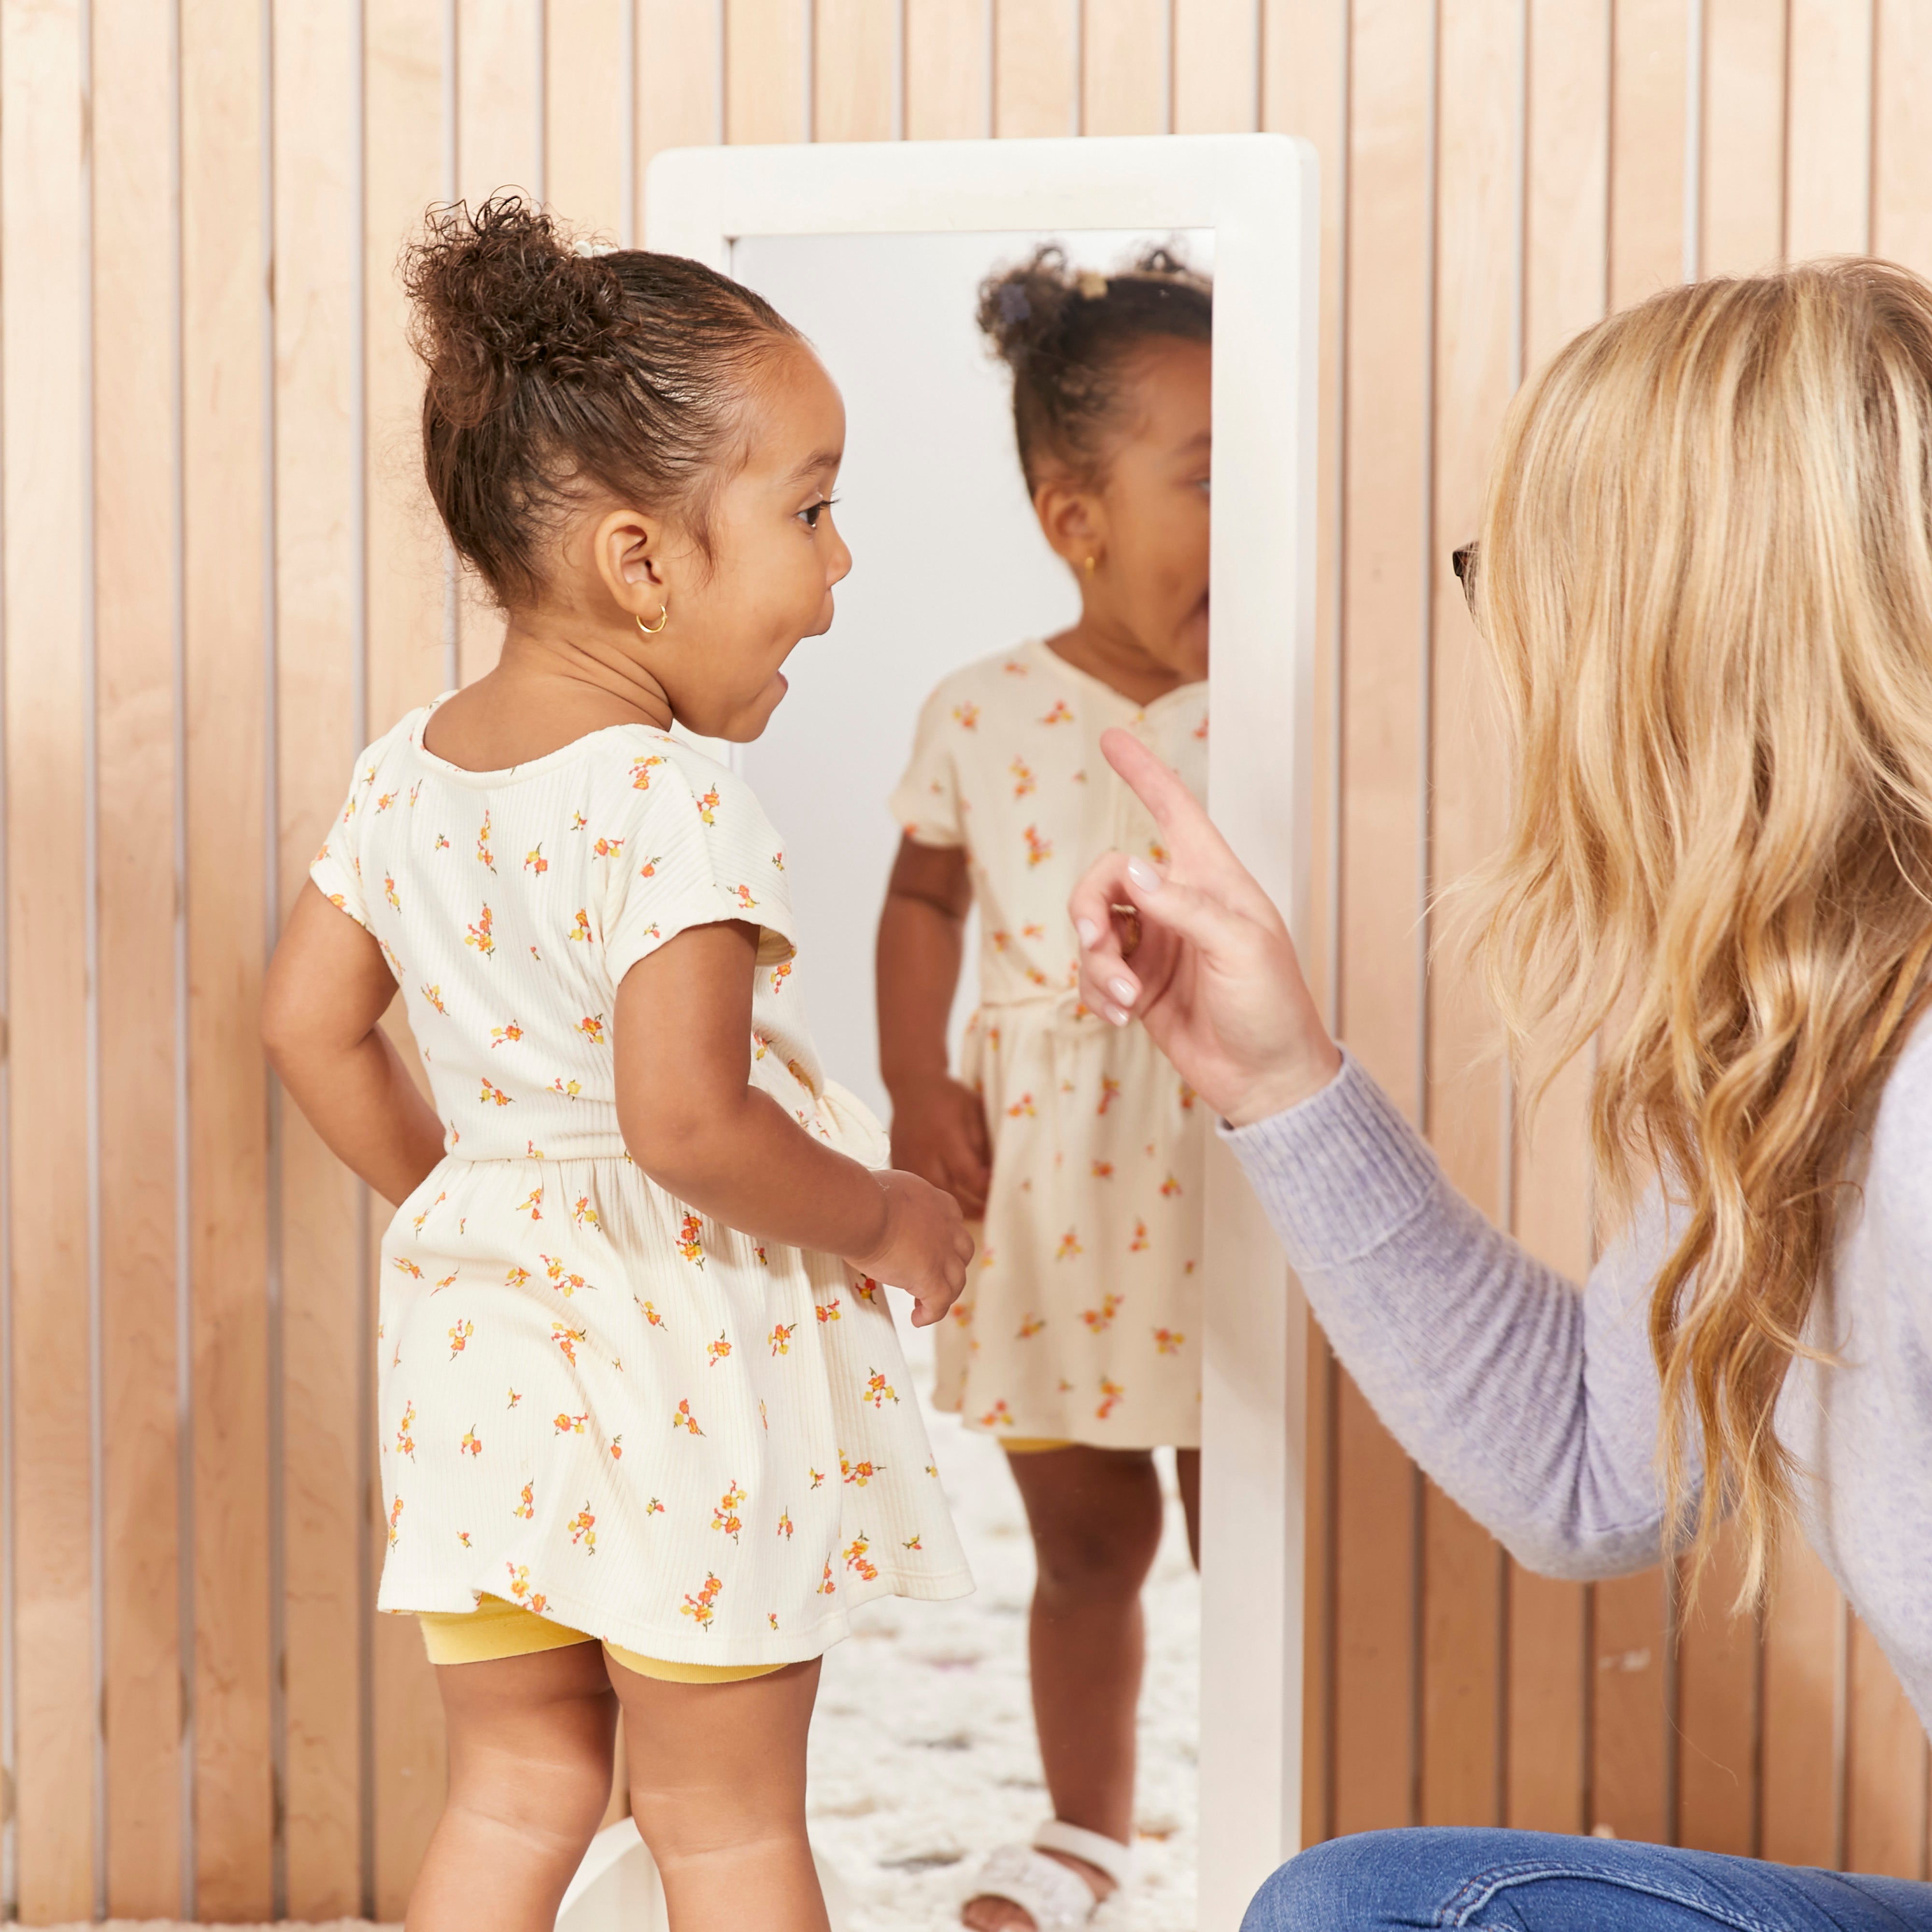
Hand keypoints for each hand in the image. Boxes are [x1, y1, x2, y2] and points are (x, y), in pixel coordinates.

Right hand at [845, 1169, 975, 1327]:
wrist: (862, 1211)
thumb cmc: (862, 1198)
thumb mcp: (888, 1191)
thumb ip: (895, 1204)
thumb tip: (879, 1212)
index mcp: (937, 1203)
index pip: (952, 1225)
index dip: (944, 1242)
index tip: (928, 1252)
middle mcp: (947, 1227)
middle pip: (962, 1253)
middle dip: (949, 1267)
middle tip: (929, 1277)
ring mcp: (942, 1254)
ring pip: (956, 1281)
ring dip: (944, 1294)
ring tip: (922, 1303)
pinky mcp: (930, 1277)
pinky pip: (940, 1303)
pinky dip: (931, 1314)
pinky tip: (917, 1319)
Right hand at [887, 1074, 991, 1218]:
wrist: (911, 1084)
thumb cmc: (949, 1096)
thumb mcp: (973, 1111)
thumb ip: (983, 1142)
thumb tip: (994, 1174)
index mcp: (946, 1136)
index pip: (967, 1175)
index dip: (984, 1190)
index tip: (999, 1193)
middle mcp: (924, 1151)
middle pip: (947, 1192)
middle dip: (970, 1207)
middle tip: (989, 1213)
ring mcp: (907, 1159)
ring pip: (929, 1195)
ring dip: (950, 1208)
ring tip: (970, 1213)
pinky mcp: (897, 1162)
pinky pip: (915, 1189)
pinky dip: (930, 1199)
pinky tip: (945, 1203)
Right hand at [1068, 728, 1342, 1126]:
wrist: (1266, 1081)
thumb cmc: (1273, 1008)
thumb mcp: (1240, 949)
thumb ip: (1185, 906)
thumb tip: (1132, 869)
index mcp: (1212, 881)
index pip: (1173, 811)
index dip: (1143, 773)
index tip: (1111, 738)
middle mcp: (1178, 905)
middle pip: (1107, 877)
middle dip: (1090, 907)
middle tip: (1094, 942)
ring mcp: (1157, 945)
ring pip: (1094, 928)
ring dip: (1096, 962)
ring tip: (1123, 999)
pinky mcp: (1139, 986)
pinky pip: (1093, 972)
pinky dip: (1095, 992)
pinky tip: (1119, 1016)